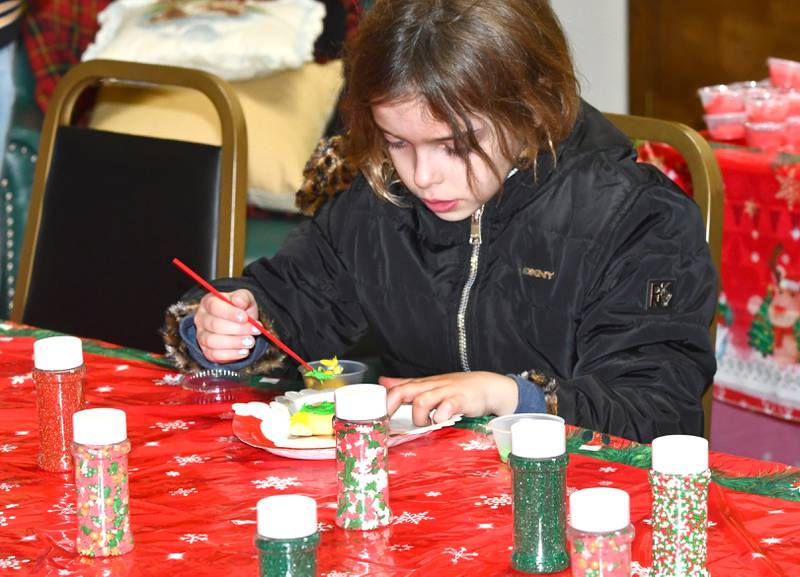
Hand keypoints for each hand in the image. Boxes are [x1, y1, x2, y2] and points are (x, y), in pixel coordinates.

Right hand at [194, 289, 260, 362]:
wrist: (242, 326)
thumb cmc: (241, 310)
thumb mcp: (245, 299)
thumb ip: (243, 297)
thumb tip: (238, 301)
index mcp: (208, 302)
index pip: (214, 306)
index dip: (229, 312)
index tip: (245, 317)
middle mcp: (201, 319)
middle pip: (215, 325)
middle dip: (237, 329)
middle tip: (254, 331)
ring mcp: (201, 336)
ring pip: (213, 341)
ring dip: (234, 343)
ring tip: (250, 342)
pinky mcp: (206, 351)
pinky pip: (214, 355)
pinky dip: (231, 354)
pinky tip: (244, 351)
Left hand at [380, 372, 518, 426]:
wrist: (486, 386)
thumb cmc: (456, 389)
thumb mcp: (428, 386)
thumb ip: (406, 385)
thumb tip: (383, 382)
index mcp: (421, 385)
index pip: (396, 389)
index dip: (384, 402)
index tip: (376, 418)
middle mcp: (430, 387)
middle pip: (404, 391)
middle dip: (392, 407)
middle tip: (390, 423)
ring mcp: (444, 392)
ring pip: (421, 401)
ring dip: (419, 417)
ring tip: (425, 424)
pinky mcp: (460, 400)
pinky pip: (447, 406)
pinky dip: (441, 415)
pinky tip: (441, 421)